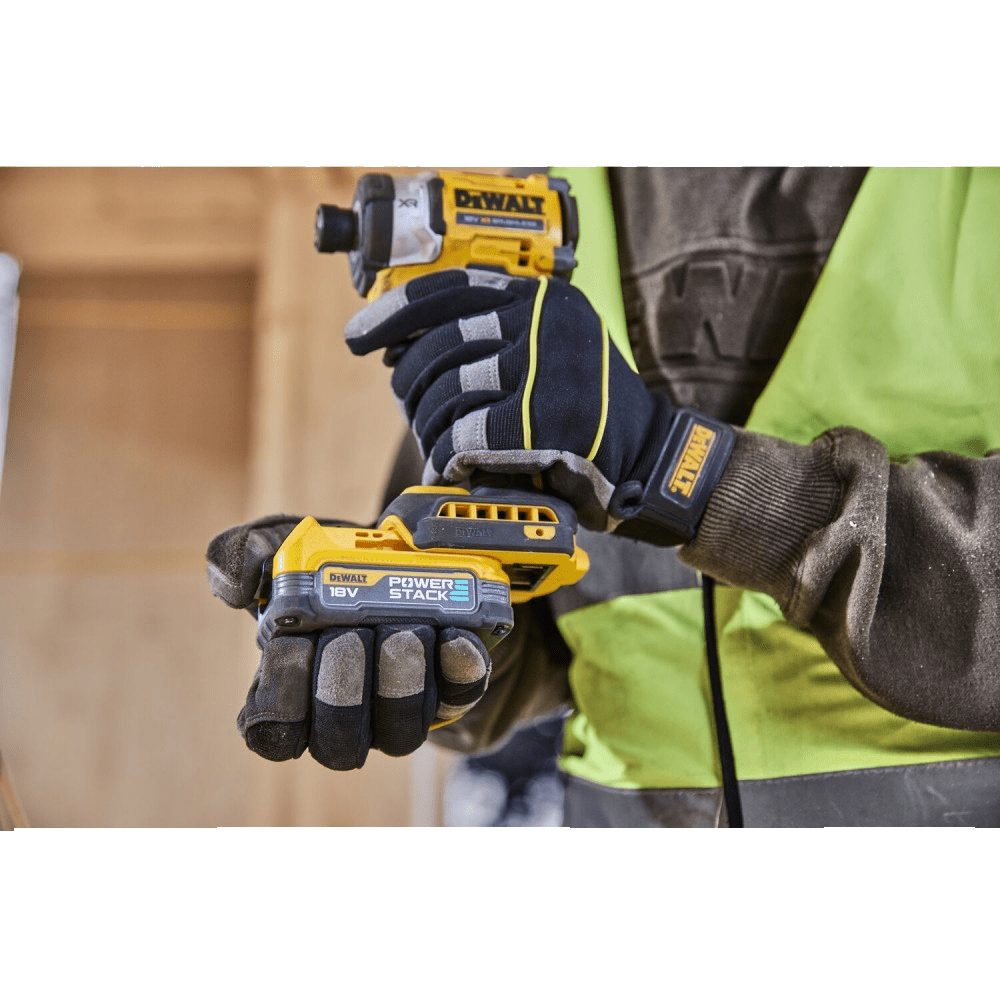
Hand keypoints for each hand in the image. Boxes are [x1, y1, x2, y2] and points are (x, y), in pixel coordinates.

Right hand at [206, 516, 491, 768]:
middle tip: (352, 633)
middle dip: (342, 685)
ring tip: (407, 630)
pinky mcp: (454, 692)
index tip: (290, 644)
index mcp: (293, 687)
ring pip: (398, 732)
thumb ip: (245, 554)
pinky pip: (459, 697)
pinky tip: (455, 638)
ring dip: (401, 679)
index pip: (275, 729)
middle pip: (337, 738)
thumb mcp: (286, 545)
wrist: (411, 554)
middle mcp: (347, 712)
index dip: (282, 696)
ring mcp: (401, 709)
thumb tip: (235, 590)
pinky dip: (458, 668)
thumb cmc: (338, 564)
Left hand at [344, 269, 733, 541]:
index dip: (395, 313)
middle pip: (439, 344)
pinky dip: (448, 456)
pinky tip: (452, 466)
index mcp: (542, 296)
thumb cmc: (587, 408)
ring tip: (437, 444)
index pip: (451, 288)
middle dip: (408, 381)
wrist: (647, 456)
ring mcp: (545, 370)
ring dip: (430, 427)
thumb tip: (405, 343)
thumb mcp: (552, 346)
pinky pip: (464, 437)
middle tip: (408, 406)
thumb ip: (495, 333)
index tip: (360, 335)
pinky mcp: (541, 422)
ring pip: (447, 393)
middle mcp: (544, 323)